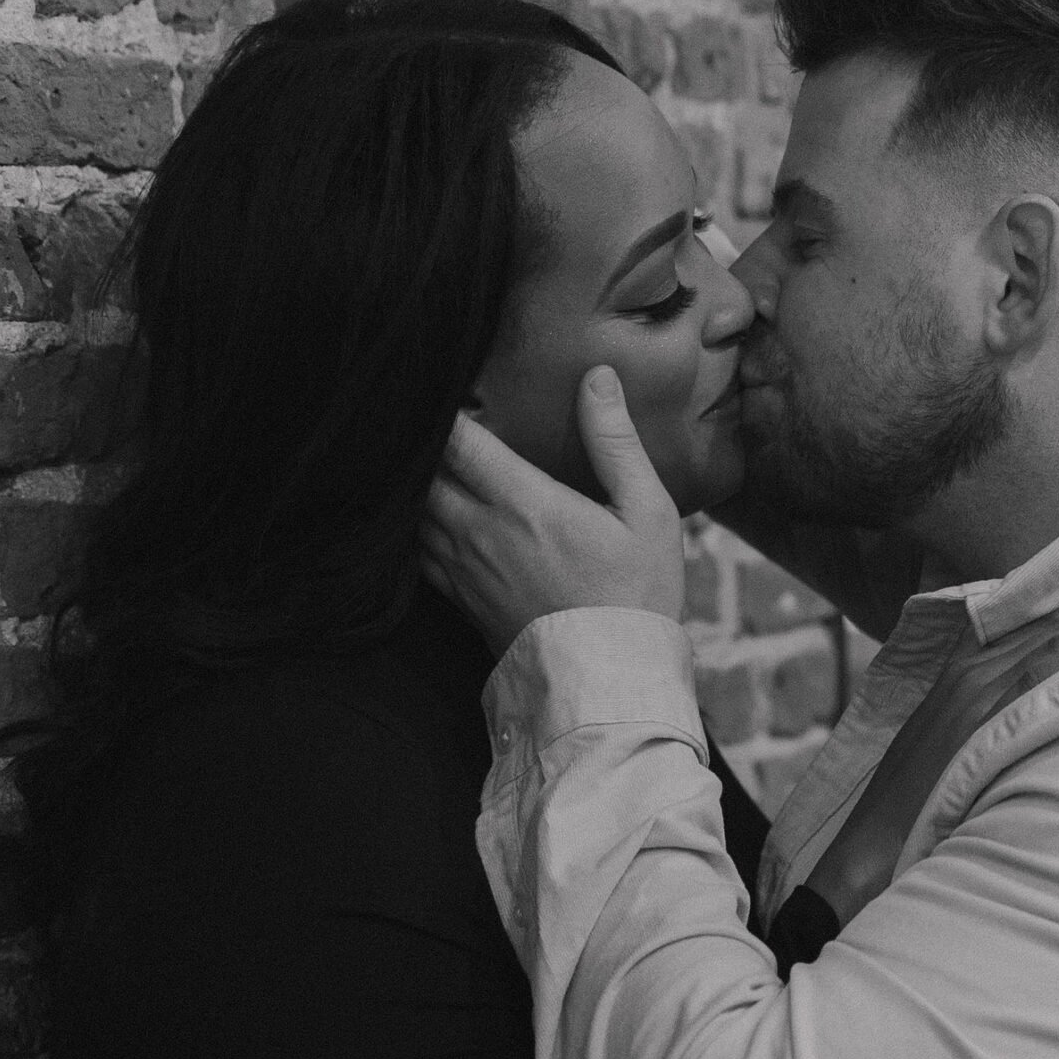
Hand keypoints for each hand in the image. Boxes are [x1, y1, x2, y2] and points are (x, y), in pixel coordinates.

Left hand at [422, 371, 686, 657]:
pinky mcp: (461, 600)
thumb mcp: (647, 511)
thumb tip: (596, 376)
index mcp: (524, 502)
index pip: (458, 439)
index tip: (442, 380)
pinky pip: (417, 551)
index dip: (441, 406)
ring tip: (416, 454)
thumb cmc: (638, 593)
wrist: (611, 682)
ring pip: (413, 510)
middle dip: (420, 439)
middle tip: (421, 411)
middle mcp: (481, 532)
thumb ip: (615, 441)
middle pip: (423, 470)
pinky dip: (412, 524)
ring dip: (411, 480)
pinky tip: (420, 511)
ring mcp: (464, 570)